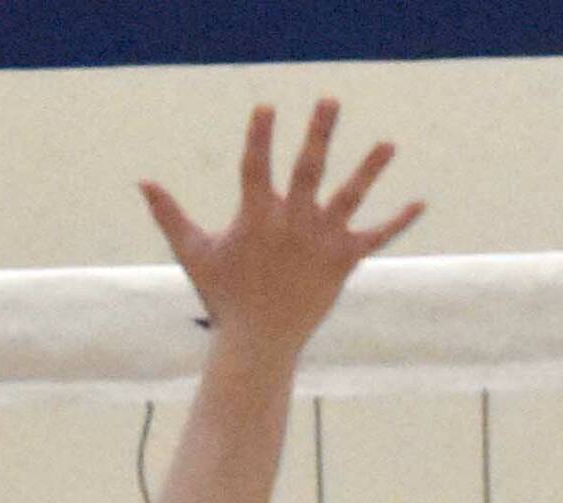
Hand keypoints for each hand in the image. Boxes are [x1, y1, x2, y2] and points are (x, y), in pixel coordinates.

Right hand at [140, 99, 423, 358]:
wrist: (259, 341)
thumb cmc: (224, 295)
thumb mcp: (194, 252)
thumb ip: (169, 215)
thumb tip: (142, 182)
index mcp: (256, 216)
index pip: (256, 166)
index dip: (260, 135)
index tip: (266, 107)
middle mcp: (291, 223)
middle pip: (308, 169)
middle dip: (319, 133)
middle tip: (330, 100)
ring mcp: (320, 241)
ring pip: (349, 197)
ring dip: (370, 169)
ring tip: (389, 143)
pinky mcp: (342, 261)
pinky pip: (375, 237)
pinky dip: (398, 221)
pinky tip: (420, 202)